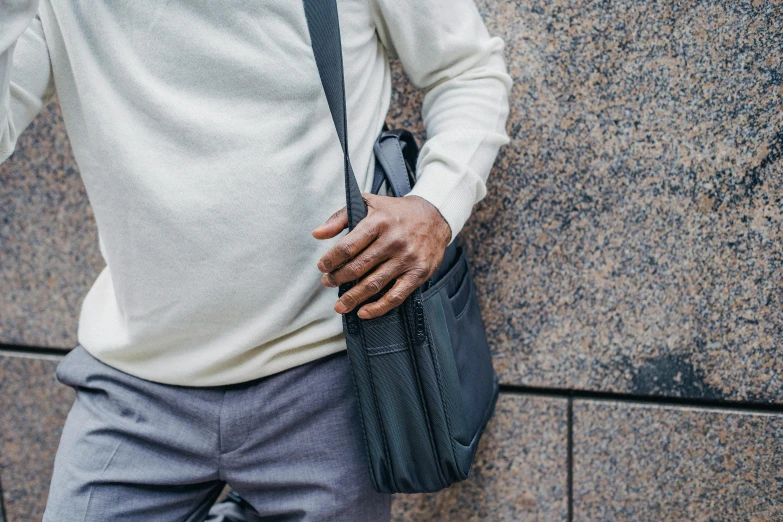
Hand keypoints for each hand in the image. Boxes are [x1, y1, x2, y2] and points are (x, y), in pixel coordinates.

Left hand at [312, 193, 451, 319]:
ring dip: (353, 298)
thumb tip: (317, 234)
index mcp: (379, 222)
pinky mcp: (418, 273)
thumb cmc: (396, 212)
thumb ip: (341, 217)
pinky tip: (363, 312)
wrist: (436, 216)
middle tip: (328, 283)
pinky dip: (378, 308)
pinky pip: (396, 296)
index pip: (348, 246)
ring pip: (374, 284)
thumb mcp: (369, 204)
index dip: (331, 259)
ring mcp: (407, 258)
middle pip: (359, 267)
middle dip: (338, 278)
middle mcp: (393, 241)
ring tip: (339, 305)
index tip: (322, 267)